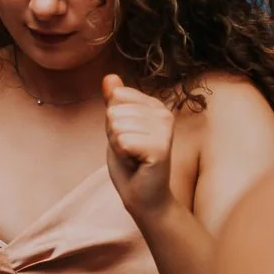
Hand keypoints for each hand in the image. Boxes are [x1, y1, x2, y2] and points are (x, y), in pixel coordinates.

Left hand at [102, 75, 174, 217]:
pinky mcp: (160, 148)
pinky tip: (137, 164)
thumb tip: (109, 76)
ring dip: (119, 146)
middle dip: (114, 135)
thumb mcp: (117, 127)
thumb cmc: (130, 163)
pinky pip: (123, 141)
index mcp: (155, 106)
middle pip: (114, 112)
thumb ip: (114, 103)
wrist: (143, 196)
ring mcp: (164, 130)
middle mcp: (164, 114)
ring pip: (117, 126)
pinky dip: (123, 156)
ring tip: (134, 157)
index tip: (128, 139)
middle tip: (130, 151)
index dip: (113, 122)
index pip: (116, 97)